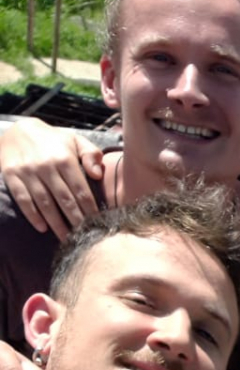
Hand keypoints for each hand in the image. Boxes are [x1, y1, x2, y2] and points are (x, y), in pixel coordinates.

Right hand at [0, 121, 103, 238]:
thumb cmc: (53, 141)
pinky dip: (32, 215)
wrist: (19, 130)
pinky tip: (42, 228)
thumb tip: (98, 175)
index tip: (97, 224)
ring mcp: (28, 172)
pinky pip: (23, 199)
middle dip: (76, 221)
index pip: (81, 190)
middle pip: (65, 200)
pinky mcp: (12, 175)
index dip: (90, 210)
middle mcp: (46, 166)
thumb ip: (91, 154)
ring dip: (56, 224)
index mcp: (64, 158)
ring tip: (66, 239)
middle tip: (84, 237)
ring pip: (45, 203)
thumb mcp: (74, 141)